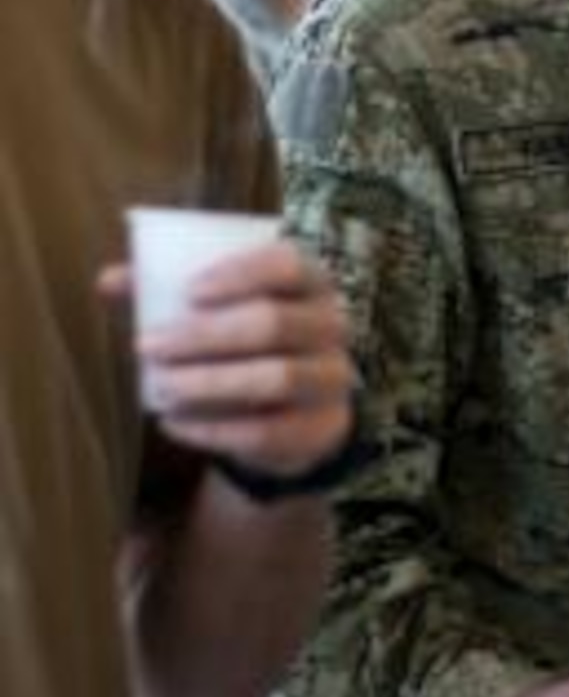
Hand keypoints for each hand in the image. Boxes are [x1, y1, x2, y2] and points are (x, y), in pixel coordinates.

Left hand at [115, 239, 354, 478]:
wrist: (299, 408)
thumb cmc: (250, 344)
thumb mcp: (222, 310)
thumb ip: (168, 291)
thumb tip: (108, 280)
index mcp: (312, 283)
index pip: (288, 265)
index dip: (240, 275)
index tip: (189, 292)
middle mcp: (332, 325)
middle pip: (273, 323)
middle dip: (204, 335)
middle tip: (148, 345)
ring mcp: (332, 378)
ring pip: (277, 377)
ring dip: (210, 382)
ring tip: (161, 386)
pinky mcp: (321, 426)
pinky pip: (267, 431)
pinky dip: (213, 429)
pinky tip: (172, 422)